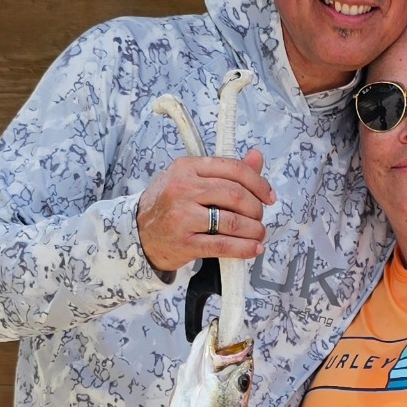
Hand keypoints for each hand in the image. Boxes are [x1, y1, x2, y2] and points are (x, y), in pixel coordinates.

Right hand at [138, 148, 274, 275]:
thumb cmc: (168, 205)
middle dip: (256, 209)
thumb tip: (257, 157)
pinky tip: (253, 249)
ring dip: (253, 230)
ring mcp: (182, 216)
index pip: (232, 169)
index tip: (268, 196)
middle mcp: (183, 188)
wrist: (137, 233)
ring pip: (232, 221)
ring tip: (258, 234)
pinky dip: (243, 248)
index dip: (258, 183)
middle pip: (235, 195)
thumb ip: (225, 171)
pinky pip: (223, 246)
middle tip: (259, 217)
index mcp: (187, 167)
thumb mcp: (190, 179)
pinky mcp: (184, 243)